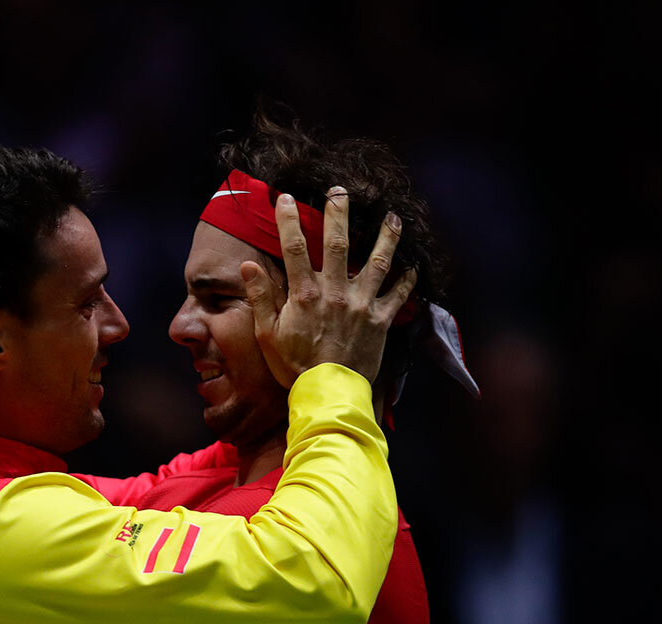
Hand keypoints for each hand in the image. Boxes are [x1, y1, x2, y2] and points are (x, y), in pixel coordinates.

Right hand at [242, 188, 417, 386]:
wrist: (327, 394)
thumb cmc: (294, 366)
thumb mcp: (267, 335)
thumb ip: (261, 298)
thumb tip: (248, 266)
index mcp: (305, 294)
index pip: (294, 247)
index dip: (288, 220)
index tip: (285, 198)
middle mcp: (335, 292)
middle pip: (339, 243)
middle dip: (339, 213)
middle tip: (341, 191)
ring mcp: (361, 305)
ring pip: (378, 262)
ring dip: (386, 237)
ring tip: (393, 217)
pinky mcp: (380, 321)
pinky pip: (398, 296)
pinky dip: (407, 281)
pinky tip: (413, 267)